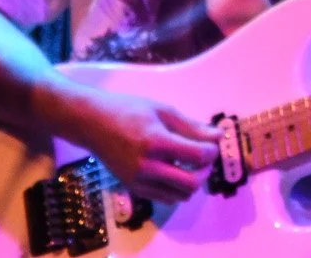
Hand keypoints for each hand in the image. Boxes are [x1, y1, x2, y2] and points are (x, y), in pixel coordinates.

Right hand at [65, 85, 220, 203]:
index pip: (197, 157)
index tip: (213, 143)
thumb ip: (192, 127)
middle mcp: (147, 167)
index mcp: (156, 143)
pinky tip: (174, 171)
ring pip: (179, 196)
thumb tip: (217, 136)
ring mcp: (138, 181)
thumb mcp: (163, 111)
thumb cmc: (129, 111)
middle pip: (191, 184)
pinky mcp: (132, 188)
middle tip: (204, 158)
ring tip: (190, 165)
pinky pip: (163, 198)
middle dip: (205, 171)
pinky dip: (175, 189)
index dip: (212, 152)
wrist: (93, 124)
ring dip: (192, 183)